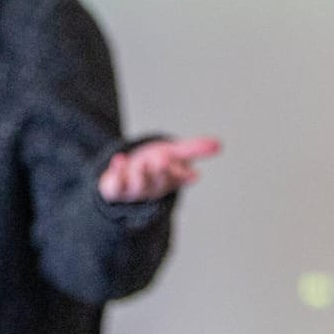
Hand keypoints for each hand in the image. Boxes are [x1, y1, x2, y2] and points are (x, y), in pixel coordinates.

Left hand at [98, 137, 221, 202]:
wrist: (124, 176)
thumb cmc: (153, 164)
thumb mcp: (175, 154)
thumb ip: (195, 149)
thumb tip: (219, 144)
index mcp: (170, 179)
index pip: (179, 177)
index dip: (183, 174)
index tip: (192, 173)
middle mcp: (153, 186)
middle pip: (159, 181)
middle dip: (161, 172)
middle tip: (162, 160)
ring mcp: (133, 188)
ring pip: (138, 184)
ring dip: (140, 174)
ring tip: (143, 162)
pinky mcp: (114, 188)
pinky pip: (114, 186)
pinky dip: (116, 173)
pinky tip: (119, 159)